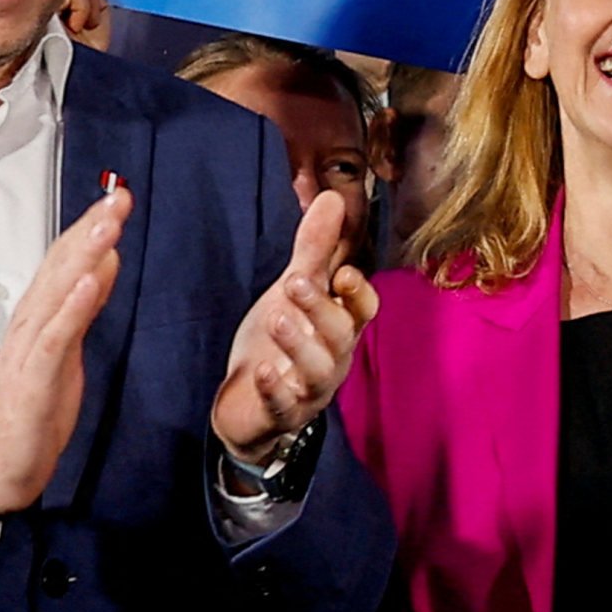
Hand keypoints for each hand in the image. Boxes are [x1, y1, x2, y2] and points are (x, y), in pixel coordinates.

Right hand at [0, 182, 128, 535]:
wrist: (5, 460)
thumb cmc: (36, 406)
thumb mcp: (68, 348)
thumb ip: (83, 304)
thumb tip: (103, 262)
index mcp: (39, 316)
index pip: (65, 262)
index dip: (90, 228)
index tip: (117, 199)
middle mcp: (30, 323)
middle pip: (60, 266)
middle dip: (89, 229)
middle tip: (117, 197)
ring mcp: (29, 347)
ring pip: (57, 291)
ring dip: (83, 255)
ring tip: (107, 224)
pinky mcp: (35, 376)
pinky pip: (55, 336)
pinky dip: (71, 306)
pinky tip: (90, 281)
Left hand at [211, 186, 378, 466]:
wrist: (249, 405)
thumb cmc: (279, 343)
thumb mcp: (293, 291)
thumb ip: (315, 250)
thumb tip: (333, 197)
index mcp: (339, 327)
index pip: (362, 309)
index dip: (358, 293)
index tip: (342, 272)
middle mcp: (332, 359)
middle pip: (340, 335)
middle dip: (321, 308)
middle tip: (294, 281)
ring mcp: (308, 390)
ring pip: (317, 371)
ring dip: (299, 345)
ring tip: (277, 319)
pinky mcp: (281, 414)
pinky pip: (284, 406)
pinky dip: (275, 390)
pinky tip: (263, 372)